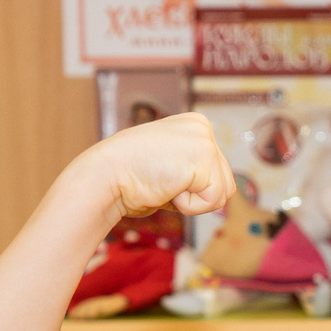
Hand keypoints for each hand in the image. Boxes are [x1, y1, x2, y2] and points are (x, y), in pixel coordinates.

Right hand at [73, 112, 236, 225]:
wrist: (105, 177)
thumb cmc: (130, 178)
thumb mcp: (170, 166)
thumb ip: (195, 173)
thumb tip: (222, 195)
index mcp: (195, 126)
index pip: (217, 174)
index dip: (192, 189)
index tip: (162, 176)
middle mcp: (203, 128)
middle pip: (226, 185)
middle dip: (195, 195)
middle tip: (163, 181)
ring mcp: (204, 139)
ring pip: (223, 194)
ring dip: (193, 201)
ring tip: (166, 182)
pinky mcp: (204, 157)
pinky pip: (213, 200)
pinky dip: (189, 205)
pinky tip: (167, 186)